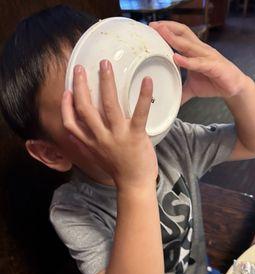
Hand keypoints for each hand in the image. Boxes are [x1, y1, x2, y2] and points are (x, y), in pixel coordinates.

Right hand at [61, 60, 157, 190]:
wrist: (134, 185)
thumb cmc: (118, 170)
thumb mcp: (97, 157)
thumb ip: (86, 144)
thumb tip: (74, 134)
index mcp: (90, 143)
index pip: (70, 123)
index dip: (65, 106)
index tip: (67, 91)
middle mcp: (100, 138)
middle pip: (85, 108)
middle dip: (80, 86)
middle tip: (80, 67)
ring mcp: (117, 136)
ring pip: (108, 105)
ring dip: (106, 82)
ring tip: (105, 65)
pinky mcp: (135, 136)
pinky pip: (138, 113)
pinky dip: (143, 96)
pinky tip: (147, 81)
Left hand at [150, 21, 248, 98]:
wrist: (233, 88)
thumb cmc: (213, 82)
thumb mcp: (192, 88)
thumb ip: (180, 92)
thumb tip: (169, 101)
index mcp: (194, 51)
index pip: (179, 35)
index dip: (166, 30)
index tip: (152, 28)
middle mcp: (200, 50)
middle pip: (182, 33)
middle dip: (167, 28)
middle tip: (153, 26)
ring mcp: (207, 56)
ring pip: (188, 44)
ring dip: (174, 38)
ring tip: (161, 33)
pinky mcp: (214, 66)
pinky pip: (198, 62)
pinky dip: (187, 60)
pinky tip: (176, 58)